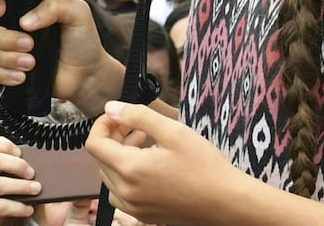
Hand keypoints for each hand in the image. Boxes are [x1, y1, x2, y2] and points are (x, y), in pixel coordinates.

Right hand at [0, 0, 116, 111]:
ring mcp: (9, 46)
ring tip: (31, 63)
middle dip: (6, 38)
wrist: (86, 75)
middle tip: (30, 45)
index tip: (2, 11)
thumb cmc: (83, 41)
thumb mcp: (77, 13)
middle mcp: (14, 24)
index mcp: (26, 5)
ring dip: (8, 58)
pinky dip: (4, 74)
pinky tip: (22, 76)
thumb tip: (25, 21)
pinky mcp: (7, 68)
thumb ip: (54, 6)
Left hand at [85, 101, 237, 224]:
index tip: (119, 116)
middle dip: (113, 138)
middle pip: (100, 159)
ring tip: (145, 143)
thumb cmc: (204, 165)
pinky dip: (126, 176)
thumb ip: (137, 116)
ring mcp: (134, 208)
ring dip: (119, 156)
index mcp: (130, 170)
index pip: (94, 144)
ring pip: (109, 176)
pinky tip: (149, 165)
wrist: (229, 202)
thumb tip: (110, 108)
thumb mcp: (172, 131)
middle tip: (137, 127)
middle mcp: (126, 193)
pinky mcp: (144, 215)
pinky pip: (121, 193)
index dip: (102, 124)